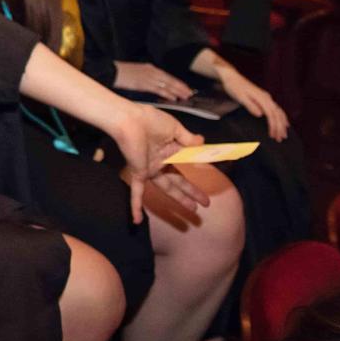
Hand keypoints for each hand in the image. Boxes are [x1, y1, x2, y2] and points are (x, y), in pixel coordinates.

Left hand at [106, 102, 205, 223]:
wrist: (129, 119)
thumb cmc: (150, 120)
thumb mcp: (174, 128)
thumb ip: (188, 139)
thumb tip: (203, 142)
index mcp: (169, 150)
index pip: (185, 162)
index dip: (197, 168)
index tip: (210, 172)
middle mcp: (160, 161)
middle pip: (178, 180)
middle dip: (192, 192)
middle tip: (206, 203)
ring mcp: (149, 168)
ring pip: (167, 188)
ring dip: (180, 200)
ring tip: (194, 211)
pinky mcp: (139, 173)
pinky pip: (136, 192)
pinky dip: (135, 206)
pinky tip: (137, 221)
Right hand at [112, 61, 193, 101]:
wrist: (111, 71)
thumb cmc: (121, 73)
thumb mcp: (137, 72)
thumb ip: (146, 77)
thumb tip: (154, 85)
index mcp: (150, 68)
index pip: (168, 76)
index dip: (178, 82)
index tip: (186, 88)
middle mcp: (152, 72)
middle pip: (170, 80)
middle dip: (181, 87)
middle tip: (190, 93)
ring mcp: (148, 77)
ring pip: (167, 85)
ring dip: (177, 91)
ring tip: (185, 97)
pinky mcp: (144, 84)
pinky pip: (158, 89)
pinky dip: (167, 94)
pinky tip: (173, 98)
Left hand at [216, 64, 288, 140]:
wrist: (231, 77)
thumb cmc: (234, 87)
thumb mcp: (240, 97)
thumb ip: (250, 105)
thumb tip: (260, 114)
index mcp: (262, 98)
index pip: (271, 115)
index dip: (273, 126)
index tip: (273, 136)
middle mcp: (267, 97)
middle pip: (277, 114)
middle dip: (280, 127)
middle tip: (280, 139)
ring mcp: (266, 97)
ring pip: (279, 112)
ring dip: (282, 123)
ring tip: (284, 134)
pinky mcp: (264, 98)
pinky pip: (277, 109)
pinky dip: (281, 117)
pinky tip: (284, 122)